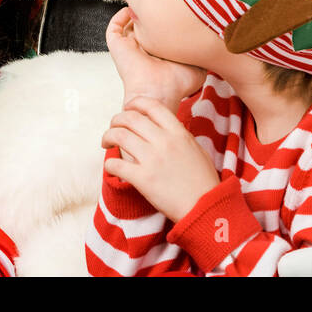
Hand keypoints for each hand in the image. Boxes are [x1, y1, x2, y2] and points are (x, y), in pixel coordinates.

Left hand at [101, 95, 219, 222]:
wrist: (205, 207)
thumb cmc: (203, 181)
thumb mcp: (196, 149)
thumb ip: (179, 136)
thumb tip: (164, 130)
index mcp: (178, 132)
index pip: (151, 105)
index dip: (135, 103)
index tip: (128, 108)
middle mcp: (164, 141)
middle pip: (130, 118)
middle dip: (116, 120)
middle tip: (113, 127)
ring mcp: (152, 159)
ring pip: (119, 136)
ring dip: (108, 136)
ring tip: (106, 143)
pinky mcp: (142, 179)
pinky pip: (116, 164)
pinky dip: (109, 163)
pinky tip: (111, 166)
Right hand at [105, 6, 205, 112]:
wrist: (160, 91)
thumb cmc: (177, 84)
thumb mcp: (197, 68)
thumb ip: (199, 54)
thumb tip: (207, 43)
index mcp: (158, 53)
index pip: (158, 32)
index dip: (164, 19)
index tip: (172, 7)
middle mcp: (143, 49)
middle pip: (142, 25)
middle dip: (148, 12)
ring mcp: (129, 47)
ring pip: (127, 24)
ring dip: (134, 11)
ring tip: (143, 1)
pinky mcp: (117, 46)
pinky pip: (114, 27)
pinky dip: (119, 16)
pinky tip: (131, 10)